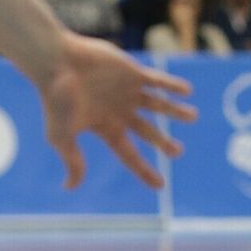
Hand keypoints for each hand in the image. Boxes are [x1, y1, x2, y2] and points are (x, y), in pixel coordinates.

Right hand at [35, 32, 197, 188]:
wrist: (57, 63)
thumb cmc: (57, 101)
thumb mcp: (62, 137)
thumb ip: (73, 161)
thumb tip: (70, 187)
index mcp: (105, 128)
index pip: (129, 154)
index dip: (144, 170)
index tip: (160, 185)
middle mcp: (119, 111)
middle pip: (147, 131)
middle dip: (163, 142)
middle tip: (177, 152)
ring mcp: (127, 91)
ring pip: (157, 104)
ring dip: (175, 110)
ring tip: (193, 116)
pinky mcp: (131, 71)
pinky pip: (157, 80)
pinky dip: (172, 85)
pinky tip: (187, 91)